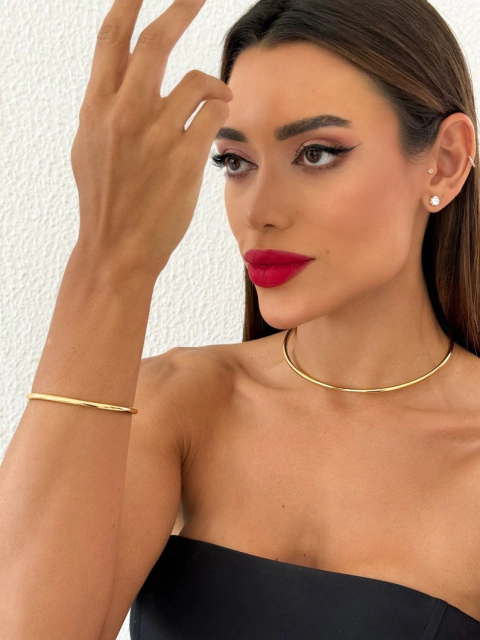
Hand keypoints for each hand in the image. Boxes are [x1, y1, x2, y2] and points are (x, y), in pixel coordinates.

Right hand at [71, 0, 232, 280]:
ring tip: (218, 97)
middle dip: (180, 8)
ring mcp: (156, 137)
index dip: (128, 3)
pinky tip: (215, 127)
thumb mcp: (91, 146)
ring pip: (199, 82)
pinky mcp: (185, 160)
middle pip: (156, 43)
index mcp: (96, 108)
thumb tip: (123, 68)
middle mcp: (124, 115)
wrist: (117, 249)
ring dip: (214, 85)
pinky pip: (215, 116)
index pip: (111, 39)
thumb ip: (106, 105)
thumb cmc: (105, 199)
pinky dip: (220, 114)